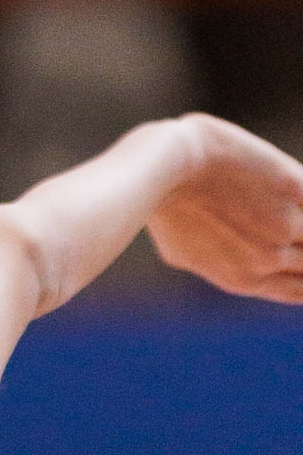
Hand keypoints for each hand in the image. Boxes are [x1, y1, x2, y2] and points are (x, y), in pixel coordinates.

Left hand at [147, 114, 302, 300]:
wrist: (169, 163)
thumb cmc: (166, 204)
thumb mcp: (180, 249)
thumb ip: (209, 262)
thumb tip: (219, 259)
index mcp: (245, 279)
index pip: (299, 290)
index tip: (299, 253)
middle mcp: (270, 259)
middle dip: (302, 246)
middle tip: (287, 227)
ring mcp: (285, 225)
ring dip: (301, 219)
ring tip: (290, 209)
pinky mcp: (294, 188)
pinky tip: (294, 190)